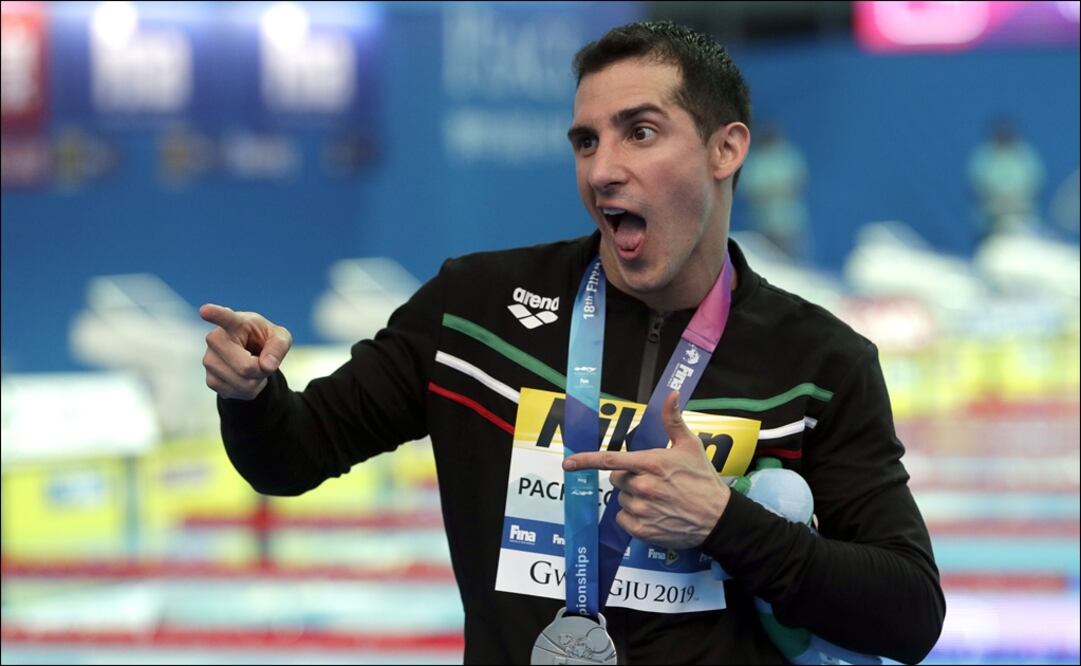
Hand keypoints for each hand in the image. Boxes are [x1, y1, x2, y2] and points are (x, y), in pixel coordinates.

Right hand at [199, 303, 292, 399]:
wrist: (250, 354)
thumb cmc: (264, 339)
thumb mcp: (280, 338)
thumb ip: (278, 347)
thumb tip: (266, 365)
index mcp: (235, 322)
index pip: (224, 318)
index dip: (215, 314)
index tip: (205, 310)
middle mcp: (216, 339)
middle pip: (245, 367)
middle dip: (262, 370)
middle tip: (262, 359)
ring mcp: (209, 360)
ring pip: (243, 383)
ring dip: (257, 380)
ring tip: (253, 366)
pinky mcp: (210, 379)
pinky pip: (238, 393)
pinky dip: (250, 390)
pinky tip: (245, 377)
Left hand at [563, 390, 729, 549]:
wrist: (718, 518)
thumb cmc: (703, 479)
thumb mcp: (690, 445)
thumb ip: (673, 420)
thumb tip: (671, 394)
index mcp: (651, 463)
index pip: (611, 460)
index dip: (586, 460)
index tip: (569, 462)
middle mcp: (644, 486)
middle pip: (616, 478)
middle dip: (629, 478)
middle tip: (652, 481)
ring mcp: (642, 510)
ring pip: (620, 499)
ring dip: (632, 498)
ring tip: (658, 499)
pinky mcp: (643, 529)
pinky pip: (623, 520)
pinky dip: (633, 518)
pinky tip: (653, 514)